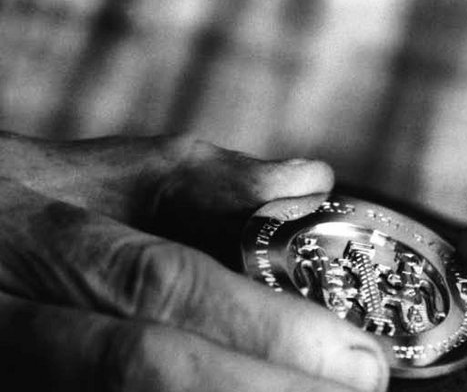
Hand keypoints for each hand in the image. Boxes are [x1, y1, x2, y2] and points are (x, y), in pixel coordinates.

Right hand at [0, 133, 388, 390]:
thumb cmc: (26, 207)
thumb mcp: (104, 171)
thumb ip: (210, 178)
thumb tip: (312, 178)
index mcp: (53, 241)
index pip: (166, 287)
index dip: (265, 327)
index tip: (358, 356)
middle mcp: (27, 323)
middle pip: (152, 370)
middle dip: (268, 391)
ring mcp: (18, 380)